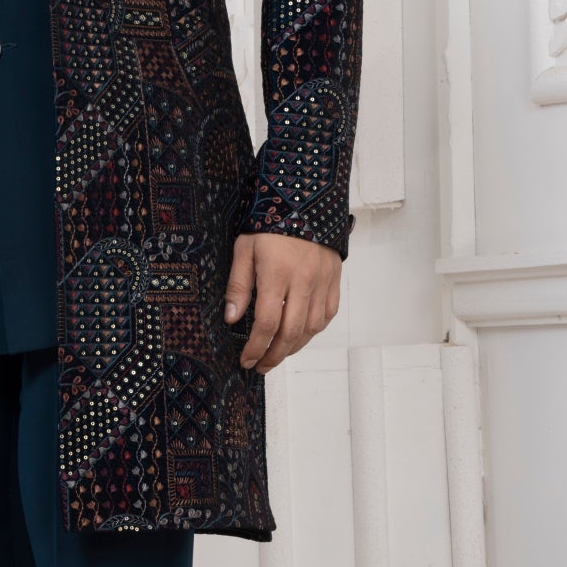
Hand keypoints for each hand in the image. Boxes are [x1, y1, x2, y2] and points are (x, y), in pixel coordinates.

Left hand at [224, 232, 341, 371]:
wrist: (305, 200)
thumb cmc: (269, 224)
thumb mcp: (244, 249)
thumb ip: (238, 285)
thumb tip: (231, 319)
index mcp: (277, 273)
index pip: (267, 323)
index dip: (256, 347)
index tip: (246, 360)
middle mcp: (303, 281)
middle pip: (291, 332)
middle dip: (274, 355)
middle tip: (261, 366)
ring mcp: (322, 281)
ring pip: (312, 327)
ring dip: (294, 347)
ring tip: (278, 354)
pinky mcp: (334, 279)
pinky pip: (328, 314)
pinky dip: (314, 330)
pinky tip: (300, 335)